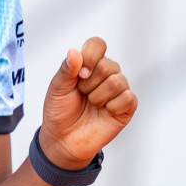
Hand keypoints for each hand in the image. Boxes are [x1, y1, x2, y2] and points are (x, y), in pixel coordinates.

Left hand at [40, 36, 136, 169]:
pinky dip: (112, 106)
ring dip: (98, 96)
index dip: (90, 56)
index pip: (97, 45)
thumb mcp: (57, 89)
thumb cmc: (60, 112)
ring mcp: (118, 90)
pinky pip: (128, 98)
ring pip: (118, 81)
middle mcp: (107, 74)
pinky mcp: (127, 107)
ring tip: (91, 104)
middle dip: (90, 83)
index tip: (80, 74)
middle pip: (109, 65)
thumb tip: (74, 52)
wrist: (63, 140)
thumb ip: (66, 70)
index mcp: (89, 64)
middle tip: (82, 94)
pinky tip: (104, 111)